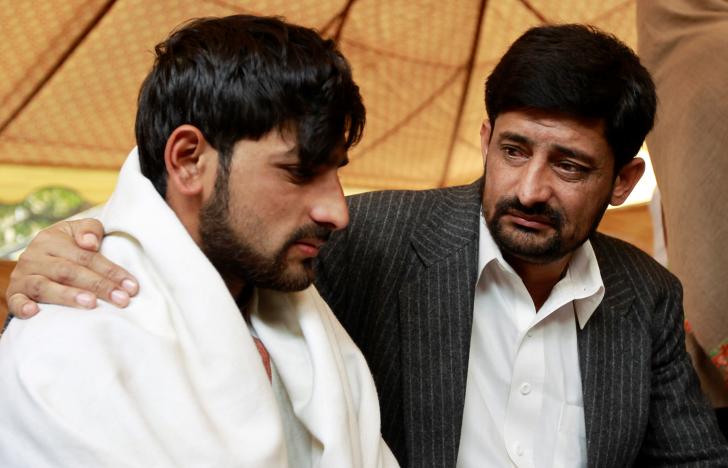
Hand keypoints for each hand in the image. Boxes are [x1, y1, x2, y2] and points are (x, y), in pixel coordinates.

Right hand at [6, 219, 138, 317]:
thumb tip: (90, 243)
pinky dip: (23, 306)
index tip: (132, 286)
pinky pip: (15, 300)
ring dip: (68, 296)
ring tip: (91, 303)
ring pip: (45, 286)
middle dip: (99, 286)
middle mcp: (35, 257)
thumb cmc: (66, 246)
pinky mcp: (14, 293)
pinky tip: (34, 312)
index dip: (111, 271)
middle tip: (121, 299)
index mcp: (52, 239)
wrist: (36, 258)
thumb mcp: (78, 232)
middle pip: (70, 272)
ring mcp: (23, 276)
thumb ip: (90, 230)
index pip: (86, 256)